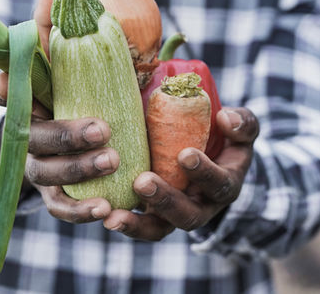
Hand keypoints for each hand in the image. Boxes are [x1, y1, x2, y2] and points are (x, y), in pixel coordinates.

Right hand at [0, 0, 117, 223]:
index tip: (5, 83)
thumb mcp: (70, 59)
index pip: (10, 92)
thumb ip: (60, 26)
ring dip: (78, 171)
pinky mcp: (55, 193)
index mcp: (31, 99)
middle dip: (66, 134)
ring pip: (48, 175)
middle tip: (101, 128)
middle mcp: (29, 133)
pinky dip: (81, 212)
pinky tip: (106, 212)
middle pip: (36, 138)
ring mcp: (40, 166)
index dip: (4, 89)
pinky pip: (61, 209)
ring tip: (112, 161)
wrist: (75, 136)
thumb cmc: (73, 89)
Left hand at [102, 107, 258, 239]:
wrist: (210, 156)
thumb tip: (225, 118)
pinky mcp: (156, 215)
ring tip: (114, 216)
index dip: (204, 172)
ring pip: (161, 228)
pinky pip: (142, 226)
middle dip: (165, 200)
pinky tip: (105, 216)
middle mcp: (203, 205)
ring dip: (138, 224)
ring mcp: (177, 214)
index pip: (219, 184)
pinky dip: (126, 224)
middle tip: (143, 182)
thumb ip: (242, 123)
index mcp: (225, 185)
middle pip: (188, 215)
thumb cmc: (225, 140)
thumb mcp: (241, 131)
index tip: (185, 155)